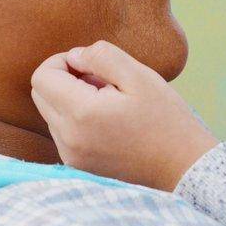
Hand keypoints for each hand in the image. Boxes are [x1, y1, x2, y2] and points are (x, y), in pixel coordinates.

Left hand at [30, 40, 218, 191]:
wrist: (184, 168)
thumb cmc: (166, 119)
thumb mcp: (140, 76)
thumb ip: (101, 56)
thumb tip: (75, 57)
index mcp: (81, 114)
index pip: (41, 77)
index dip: (62, 61)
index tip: (90, 65)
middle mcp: (68, 139)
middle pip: (40, 94)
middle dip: (64, 78)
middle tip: (102, 80)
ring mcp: (71, 157)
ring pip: (50, 113)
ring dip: (71, 98)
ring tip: (109, 101)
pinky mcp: (78, 166)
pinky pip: (62, 132)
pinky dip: (76, 118)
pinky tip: (108, 120)